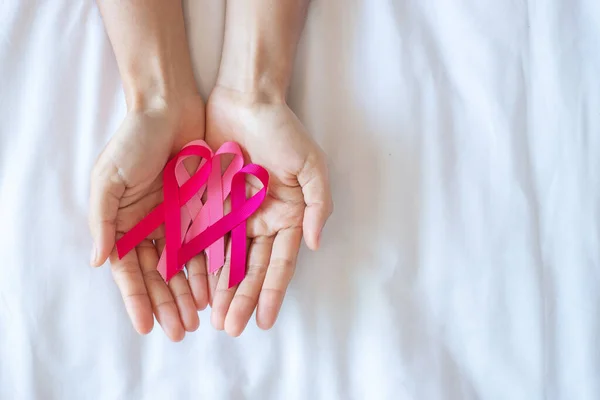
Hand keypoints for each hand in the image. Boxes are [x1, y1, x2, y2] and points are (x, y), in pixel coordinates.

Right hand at [89, 95, 208, 340]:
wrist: (169, 109)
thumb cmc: (134, 141)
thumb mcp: (109, 179)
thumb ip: (104, 220)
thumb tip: (98, 261)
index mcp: (124, 224)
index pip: (129, 271)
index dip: (137, 299)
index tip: (146, 326)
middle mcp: (150, 227)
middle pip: (158, 276)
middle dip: (167, 304)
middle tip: (179, 332)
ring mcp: (177, 221)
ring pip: (183, 267)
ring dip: (189, 294)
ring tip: (198, 319)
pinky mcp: (201, 210)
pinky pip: (206, 245)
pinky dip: (208, 268)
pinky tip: (214, 289)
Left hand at [205, 86, 332, 335]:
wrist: (245, 98)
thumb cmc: (282, 130)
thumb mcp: (311, 165)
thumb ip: (317, 205)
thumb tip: (315, 245)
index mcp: (287, 217)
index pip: (279, 264)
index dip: (271, 293)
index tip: (262, 321)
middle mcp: (261, 221)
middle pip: (250, 268)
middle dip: (240, 299)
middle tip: (230, 328)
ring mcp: (233, 215)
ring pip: (224, 260)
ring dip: (218, 289)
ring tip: (210, 317)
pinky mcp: (208, 203)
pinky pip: (201, 237)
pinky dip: (197, 261)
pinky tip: (190, 285)